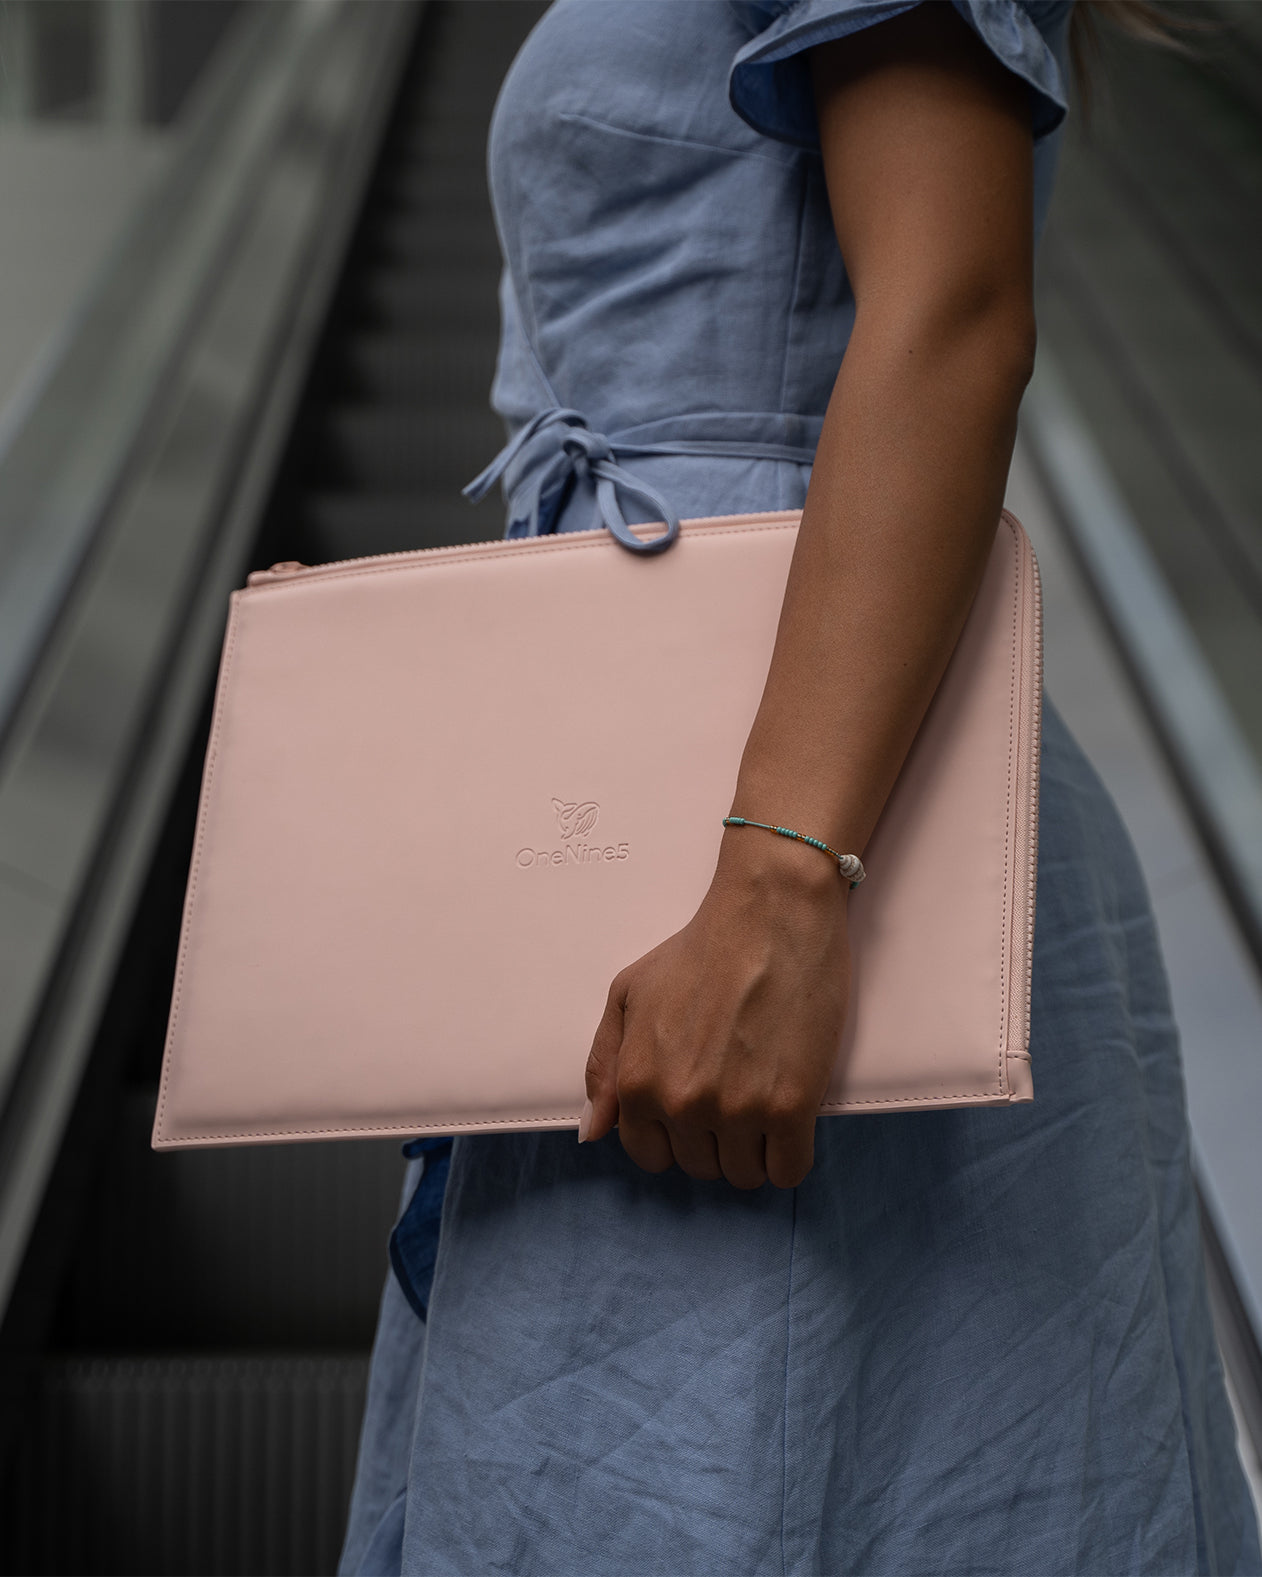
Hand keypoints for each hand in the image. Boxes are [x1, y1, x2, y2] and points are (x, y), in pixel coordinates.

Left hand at [581, 834, 850, 1188]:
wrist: (771, 913)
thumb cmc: (701, 947)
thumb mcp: (629, 993)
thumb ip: (605, 1065)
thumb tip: (594, 1129)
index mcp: (637, 1082)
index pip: (649, 1155)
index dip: (674, 1133)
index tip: (697, 1105)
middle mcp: (681, 1103)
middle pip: (699, 1167)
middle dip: (715, 1137)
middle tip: (736, 1087)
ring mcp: (736, 1109)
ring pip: (743, 1175)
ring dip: (754, 1146)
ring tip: (763, 1095)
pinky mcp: (790, 1107)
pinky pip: (787, 1172)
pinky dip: (790, 1153)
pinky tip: (791, 1118)